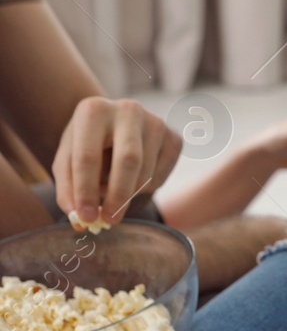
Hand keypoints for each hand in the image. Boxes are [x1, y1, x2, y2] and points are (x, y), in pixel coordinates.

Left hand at [54, 96, 182, 228]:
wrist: (116, 125)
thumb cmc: (87, 144)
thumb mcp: (68, 160)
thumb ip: (68, 188)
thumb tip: (79, 219)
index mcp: (93, 110)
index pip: (89, 155)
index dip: (85, 190)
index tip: (85, 217)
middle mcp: (128, 110)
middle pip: (128, 160)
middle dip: (118, 195)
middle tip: (109, 220)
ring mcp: (156, 122)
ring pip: (146, 172)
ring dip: (128, 193)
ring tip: (113, 191)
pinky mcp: (174, 138)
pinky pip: (162, 176)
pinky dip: (145, 189)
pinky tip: (133, 179)